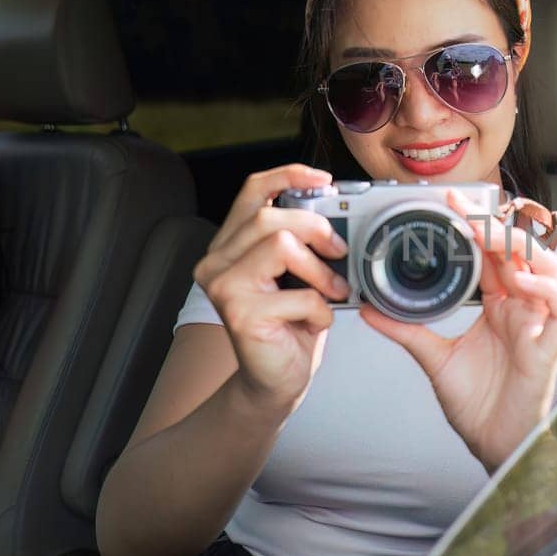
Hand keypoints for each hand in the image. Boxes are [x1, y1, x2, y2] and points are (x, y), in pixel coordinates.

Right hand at [192, 164, 351, 416]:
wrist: (275, 380)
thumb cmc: (289, 325)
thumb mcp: (296, 274)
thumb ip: (302, 242)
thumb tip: (337, 215)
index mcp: (231, 244)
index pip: (253, 191)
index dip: (288, 175)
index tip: (324, 180)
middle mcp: (217, 261)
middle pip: (271, 216)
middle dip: (317, 229)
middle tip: (339, 252)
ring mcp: (224, 287)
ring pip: (281, 246)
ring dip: (320, 272)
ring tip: (332, 292)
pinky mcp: (240, 314)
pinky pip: (299, 295)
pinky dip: (321, 310)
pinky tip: (315, 322)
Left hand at [360, 188, 556, 471]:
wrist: (494, 444)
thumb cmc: (477, 404)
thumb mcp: (434, 359)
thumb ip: (406, 329)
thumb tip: (369, 309)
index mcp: (498, 305)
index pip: (491, 254)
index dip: (475, 227)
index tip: (450, 204)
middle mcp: (522, 307)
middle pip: (518, 251)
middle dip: (494, 225)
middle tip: (465, 208)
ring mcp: (539, 323)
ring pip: (547, 268)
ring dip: (523, 248)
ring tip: (493, 236)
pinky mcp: (551, 344)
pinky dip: (547, 289)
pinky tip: (523, 283)